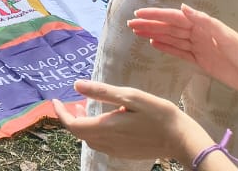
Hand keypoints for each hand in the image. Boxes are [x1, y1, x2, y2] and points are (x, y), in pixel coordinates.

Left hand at [53, 80, 210, 165]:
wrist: (181, 139)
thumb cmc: (158, 114)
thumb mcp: (130, 96)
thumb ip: (102, 91)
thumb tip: (76, 85)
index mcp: (106, 128)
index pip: (72, 125)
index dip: (61, 113)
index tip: (55, 100)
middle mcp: (108, 142)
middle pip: (79, 133)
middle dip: (70, 118)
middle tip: (69, 102)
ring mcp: (116, 150)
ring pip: (89, 139)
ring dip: (82, 125)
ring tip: (84, 108)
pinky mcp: (125, 153)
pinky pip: (101, 144)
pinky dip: (94, 131)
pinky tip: (103, 120)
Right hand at [127, 4, 237, 95]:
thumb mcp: (225, 36)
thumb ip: (203, 21)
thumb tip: (182, 7)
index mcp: (203, 25)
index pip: (174, 18)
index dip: (156, 16)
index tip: (138, 14)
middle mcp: (199, 34)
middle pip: (170, 28)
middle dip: (150, 25)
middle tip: (130, 25)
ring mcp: (199, 48)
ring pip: (172, 39)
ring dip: (155, 34)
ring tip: (137, 33)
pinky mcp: (202, 61)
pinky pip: (180, 52)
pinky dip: (167, 48)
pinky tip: (155, 44)